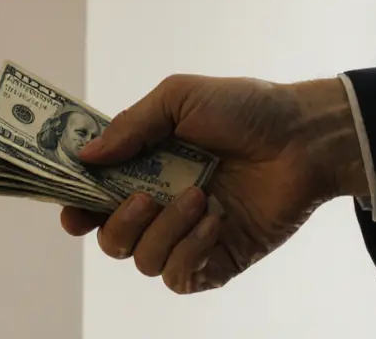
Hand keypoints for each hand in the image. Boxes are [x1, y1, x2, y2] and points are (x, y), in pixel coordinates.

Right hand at [60, 74, 367, 293]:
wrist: (304, 136)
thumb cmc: (246, 109)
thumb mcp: (181, 98)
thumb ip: (131, 126)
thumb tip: (87, 156)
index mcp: (145, 167)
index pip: (95, 197)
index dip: (76, 207)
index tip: (72, 208)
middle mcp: (161, 204)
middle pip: (111, 239)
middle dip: (116, 224)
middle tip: (141, 199)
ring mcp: (188, 234)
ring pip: (143, 261)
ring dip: (164, 231)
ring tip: (198, 196)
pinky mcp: (218, 259)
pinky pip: (181, 277)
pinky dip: (190, 251)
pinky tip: (214, 220)